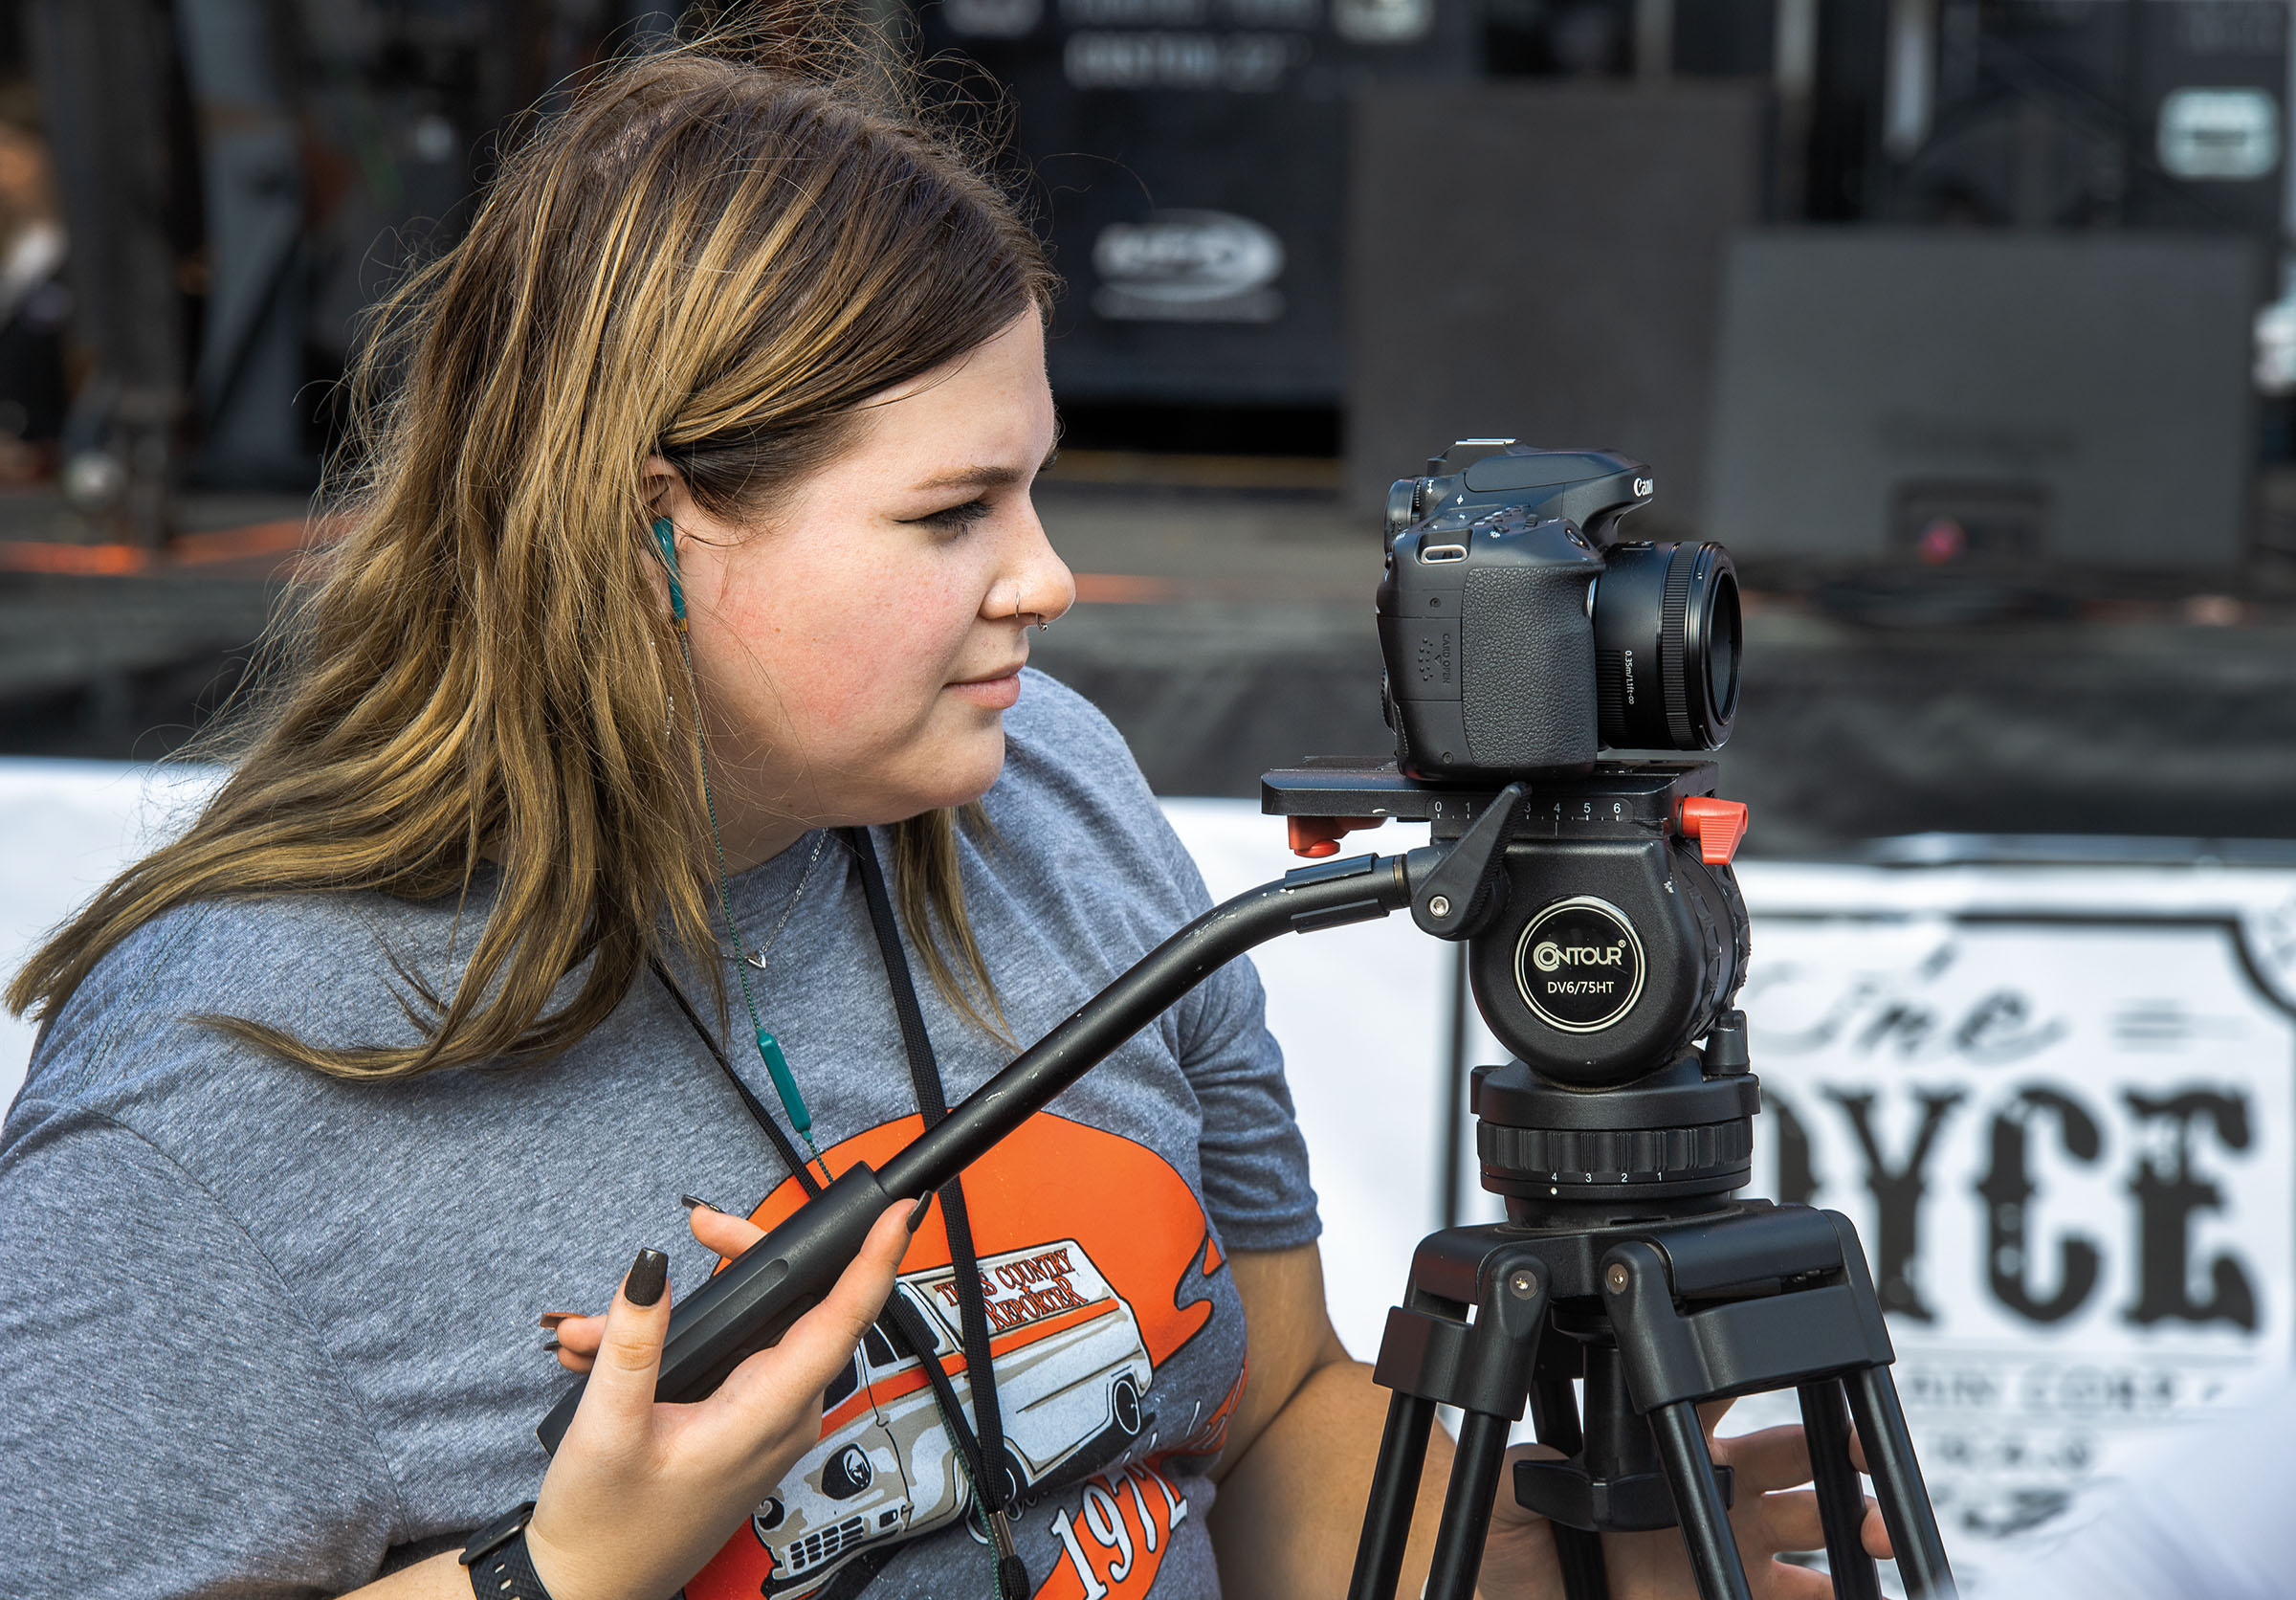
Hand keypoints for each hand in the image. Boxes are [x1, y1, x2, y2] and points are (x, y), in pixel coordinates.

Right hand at [521, 1202, 912, 1599]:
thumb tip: (652, 1267)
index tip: (899, 1212)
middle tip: (701, 1228)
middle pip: (796, 1309)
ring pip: (752, 1333)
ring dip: (685, 1313)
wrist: (591, 1588)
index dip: (875, 1260)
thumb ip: (633, 1341)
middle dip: (741, 1261)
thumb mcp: (607, 1427)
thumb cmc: (605, 1528)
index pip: (842, 1322)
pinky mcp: (743, 1427)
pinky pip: (729, 1362)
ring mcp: (767, 1424)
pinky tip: (606, 1349)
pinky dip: (674, 1346)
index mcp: (768, 1416)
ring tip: (601, 1325)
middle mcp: (784, 1417)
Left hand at [1479, 1402, 1892, 1599]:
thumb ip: (1519, 1473)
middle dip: (1837, 1449)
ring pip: (1815, 1526)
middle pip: (1793, 1455)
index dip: (1754, 1374)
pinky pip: (1800, 1597)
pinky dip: (1833, 1594)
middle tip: (1865, 1458)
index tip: (1789, 1365)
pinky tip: (1858, 1593)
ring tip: (1885, 1539)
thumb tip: (1536, 1453)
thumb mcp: (1503, 1506)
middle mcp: (1705, 1489)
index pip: (1714, 1392)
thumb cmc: (1514, 1551)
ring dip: (1857, 1527)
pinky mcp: (1733, 1598)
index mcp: (1656, 1448)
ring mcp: (1727, 1546)